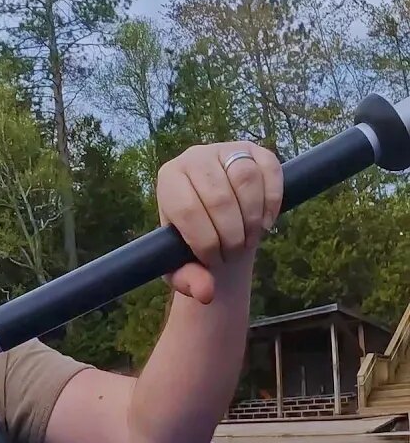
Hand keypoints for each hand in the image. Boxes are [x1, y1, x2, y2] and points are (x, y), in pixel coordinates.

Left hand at [156, 141, 282, 303]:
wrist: (219, 221)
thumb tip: (206, 292)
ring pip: (245, 180)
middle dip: (232, 234)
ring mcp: (225, 149)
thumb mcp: (183, 265)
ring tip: (249, 238)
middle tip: (235, 251)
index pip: (187, 209)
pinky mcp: (254, 150)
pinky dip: (272, 201)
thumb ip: (188, 281)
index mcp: (169, 179)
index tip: (214, 260)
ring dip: (253, 218)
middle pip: (219, 197)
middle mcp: (193, 157)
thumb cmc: (195, 242)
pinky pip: (271, 169)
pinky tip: (267, 222)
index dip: (206, 241)